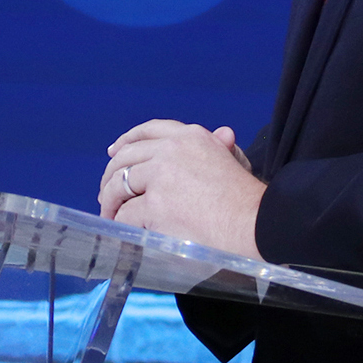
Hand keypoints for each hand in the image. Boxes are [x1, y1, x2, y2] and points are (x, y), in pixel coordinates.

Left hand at [98, 120, 266, 259]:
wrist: (256, 223)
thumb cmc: (249, 199)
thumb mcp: (236, 161)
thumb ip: (222, 147)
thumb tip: (223, 132)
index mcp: (191, 136)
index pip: (149, 131)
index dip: (126, 141)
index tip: (113, 151)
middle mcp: (171, 150)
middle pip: (126, 157)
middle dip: (111, 176)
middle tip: (106, 194)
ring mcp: (161, 176)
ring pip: (120, 185)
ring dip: (110, 202)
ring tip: (111, 215)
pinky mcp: (156, 204)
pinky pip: (126, 214)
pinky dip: (121, 224)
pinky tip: (123, 231)